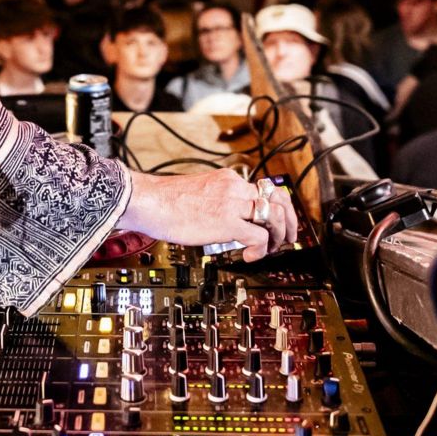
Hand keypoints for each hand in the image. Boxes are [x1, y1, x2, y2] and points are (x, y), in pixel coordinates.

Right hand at [118, 169, 299, 260]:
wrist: (147, 200)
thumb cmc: (165, 201)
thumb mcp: (200, 192)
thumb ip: (220, 201)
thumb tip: (231, 220)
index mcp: (229, 179)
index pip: (267, 188)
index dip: (280, 207)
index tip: (282, 221)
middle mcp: (235, 187)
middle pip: (279, 200)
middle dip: (289, 223)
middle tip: (287, 239)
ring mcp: (232, 203)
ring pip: (275, 217)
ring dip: (278, 237)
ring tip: (270, 250)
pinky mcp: (227, 222)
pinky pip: (259, 237)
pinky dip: (260, 250)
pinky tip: (249, 256)